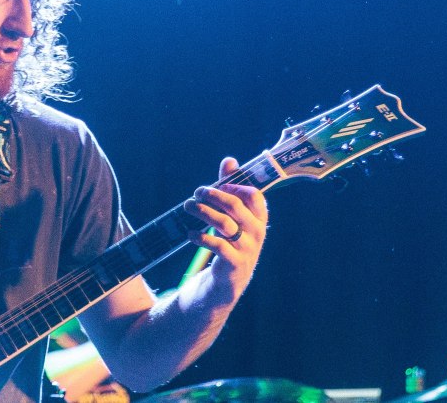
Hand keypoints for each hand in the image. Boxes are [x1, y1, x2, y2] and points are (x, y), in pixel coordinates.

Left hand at [182, 157, 268, 306]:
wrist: (226, 285)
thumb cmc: (228, 243)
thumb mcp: (230, 217)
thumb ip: (230, 189)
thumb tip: (230, 160)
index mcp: (259, 220)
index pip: (254, 195)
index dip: (235, 185)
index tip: (218, 183)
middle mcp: (256, 234)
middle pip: (235, 206)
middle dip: (213, 195)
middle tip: (196, 192)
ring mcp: (247, 250)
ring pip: (224, 223)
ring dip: (202, 212)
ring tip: (187, 207)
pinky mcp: (233, 265)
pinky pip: (217, 246)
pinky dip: (200, 237)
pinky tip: (190, 234)